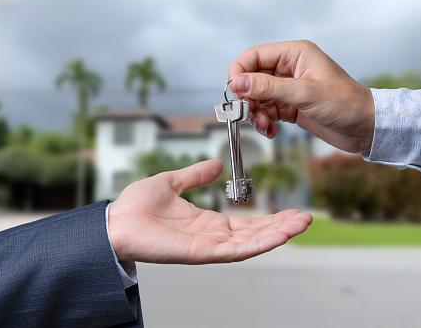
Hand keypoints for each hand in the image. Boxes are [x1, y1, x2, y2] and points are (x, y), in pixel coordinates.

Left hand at [108, 159, 311, 263]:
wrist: (114, 221)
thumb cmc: (137, 206)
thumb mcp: (172, 182)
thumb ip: (195, 175)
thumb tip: (216, 165)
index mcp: (207, 223)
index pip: (246, 223)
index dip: (269, 218)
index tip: (290, 210)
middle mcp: (212, 237)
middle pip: (255, 234)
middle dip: (281, 226)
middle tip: (306, 218)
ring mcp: (208, 247)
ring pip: (251, 244)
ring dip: (278, 234)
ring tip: (302, 224)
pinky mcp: (200, 253)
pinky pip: (235, 251)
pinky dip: (259, 244)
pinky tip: (279, 235)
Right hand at [228, 40, 374, 152]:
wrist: (365, 127)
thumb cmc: (346, 103)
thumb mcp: (305, 94)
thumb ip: (269, 87)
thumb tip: (238, 82)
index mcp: (295, 54)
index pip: (254, 56)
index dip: (240, 72)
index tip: (235, 92)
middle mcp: (289, 69)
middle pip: (253, 79)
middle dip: (248, 98)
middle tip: (250, 114)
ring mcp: (289, 88)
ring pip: (258, 97)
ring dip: (255, 113)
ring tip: (264, 126)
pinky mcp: (291, 106)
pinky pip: (267, 111)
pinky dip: (264, 122)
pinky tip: (271, 130)